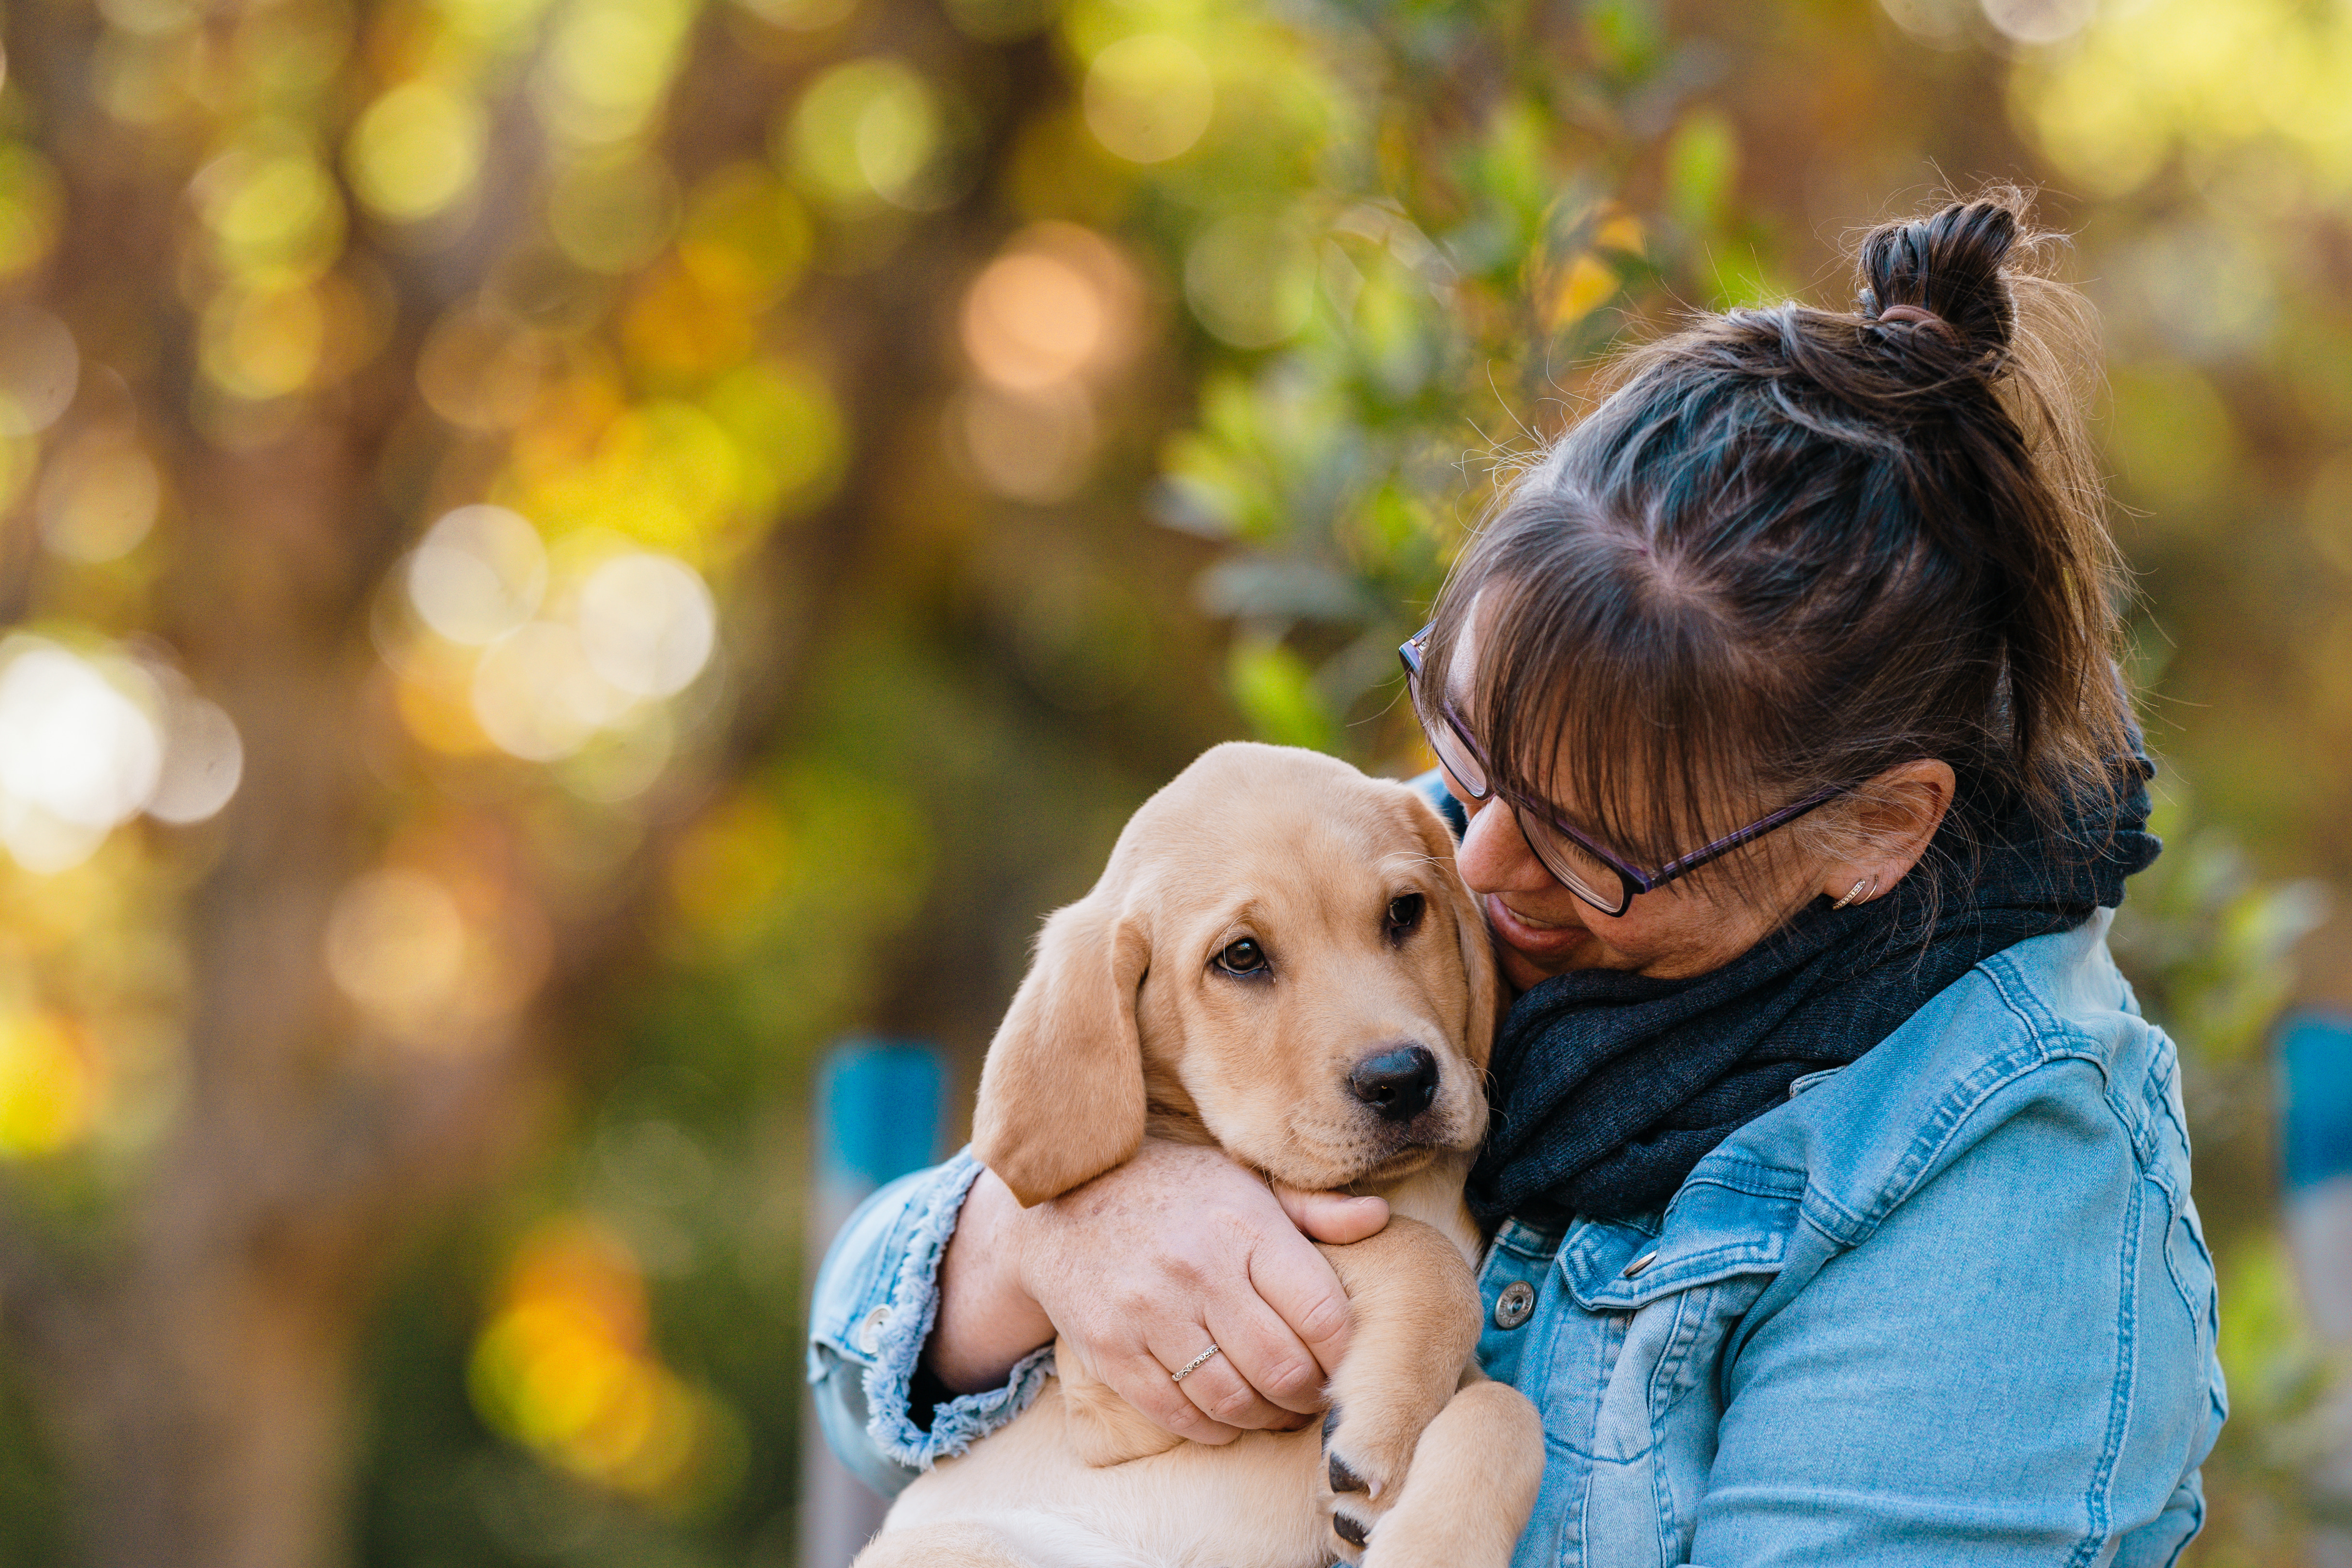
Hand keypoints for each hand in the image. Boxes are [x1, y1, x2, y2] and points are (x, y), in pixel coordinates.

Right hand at [929, 1141, 1389, 1444]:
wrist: (1059, 1202)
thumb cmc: (1169, 1191)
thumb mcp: (1241, 1180)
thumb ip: (1313, 1209)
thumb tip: (1380, 1218)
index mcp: (1244, 1226)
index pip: (1323, 1315)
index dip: (1345, 1355)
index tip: (1344, 1360)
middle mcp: (1199, 1269)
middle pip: (1284, 1369)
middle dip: (1310, 1397)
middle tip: (1313, 1396)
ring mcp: (1150, 1313)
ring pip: (1234, 1401)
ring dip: (1266, 1418)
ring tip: (1274, 1409)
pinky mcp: (1111, 1349)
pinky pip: (1178, 1413)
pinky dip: (1213, 1428)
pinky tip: (1225, 1415)